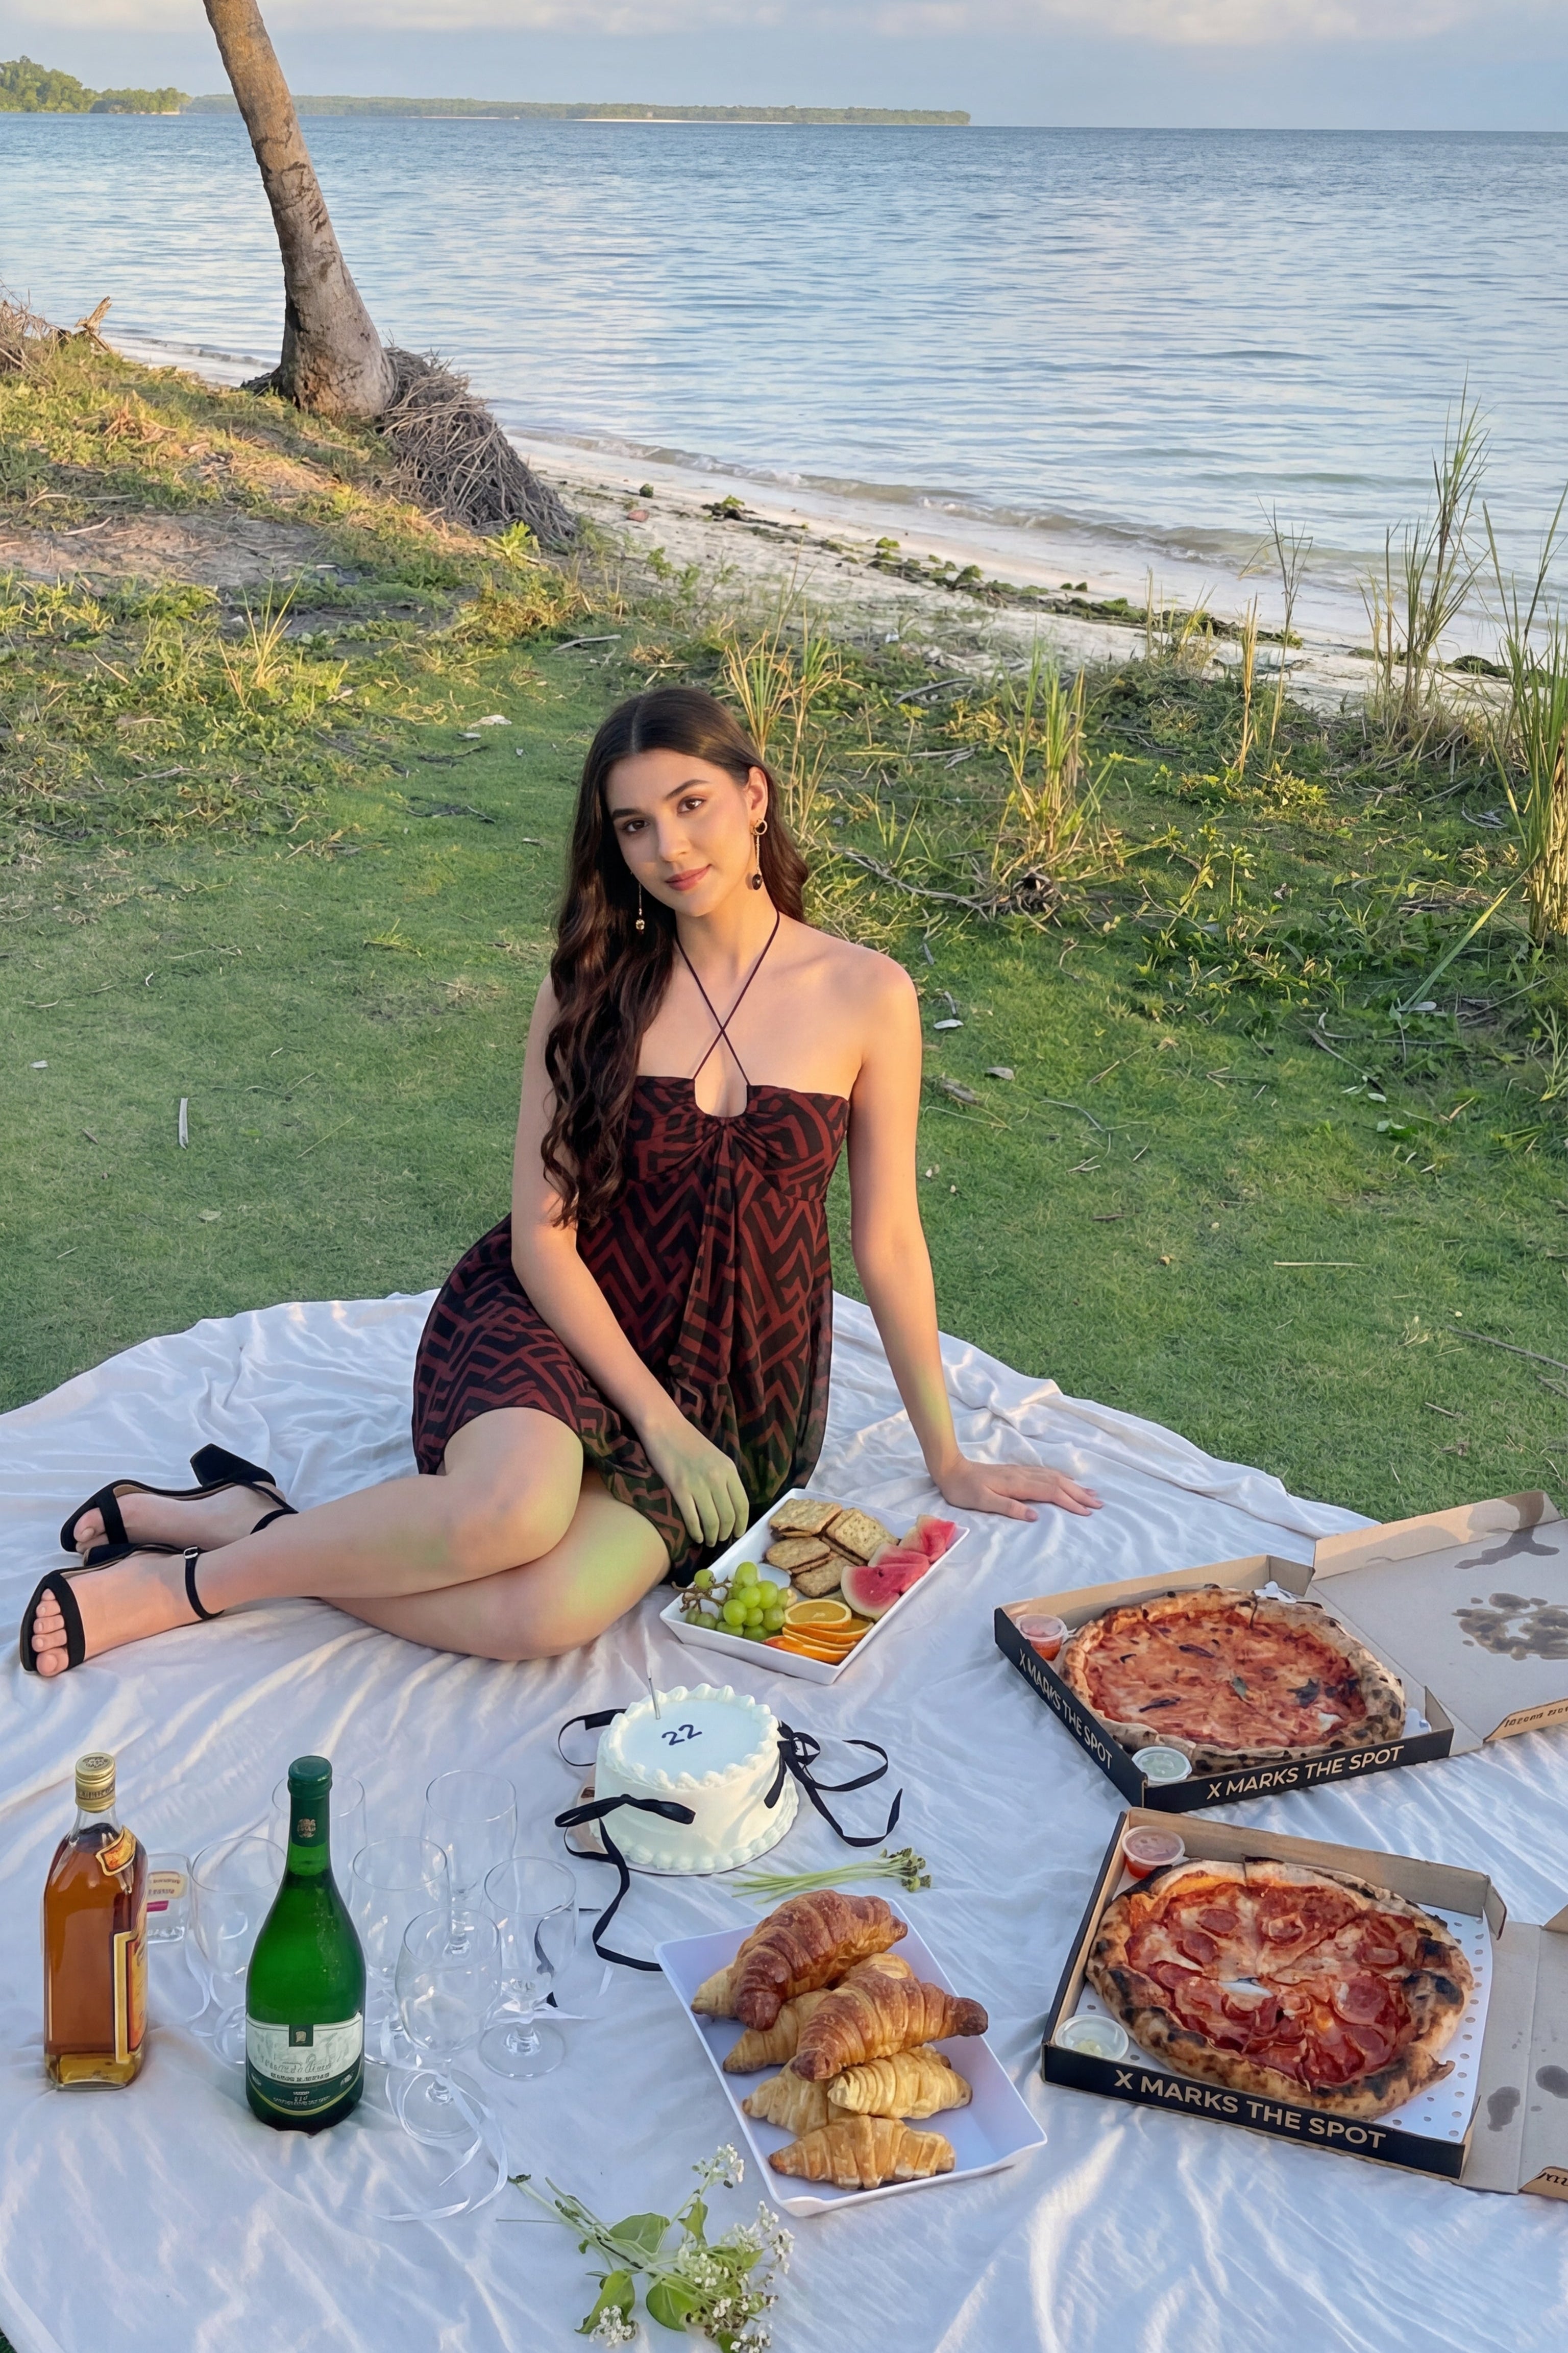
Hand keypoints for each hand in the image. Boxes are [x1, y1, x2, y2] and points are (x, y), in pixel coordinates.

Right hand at [639, 1408, 751, 1548]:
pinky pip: (692, 1518)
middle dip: (725, 1533)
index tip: (738, 1534)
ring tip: (708, 1541)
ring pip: (712, 1521)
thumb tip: (730, 1506)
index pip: (742, 1505)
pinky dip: (696, 1532)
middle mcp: (717, 1478)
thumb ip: (725, 1479)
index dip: (742, 1524)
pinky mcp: (679, 1489)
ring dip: (711, 1536)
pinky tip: (696, 1536)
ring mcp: (698, 1484)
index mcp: (729, 1470)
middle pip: (728, 1516)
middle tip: (721, 1540)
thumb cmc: (690, 1442)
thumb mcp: (717, 1457)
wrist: (665, 1428)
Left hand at [934, 1456, 1101, 1522]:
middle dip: (1079, 1494)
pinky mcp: (1017, 1471)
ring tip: (1090, 1493)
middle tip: (1099, 1504)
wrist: (950, 1469)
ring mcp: (1021, 1471)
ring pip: (1054, 1477)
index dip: (1070, 1502)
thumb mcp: (982, 1502)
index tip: (1087, 1512)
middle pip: (1058, 1483)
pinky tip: (1067, 1479)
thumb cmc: (963, 1489)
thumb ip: (1008, 1508)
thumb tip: (1035, 1515)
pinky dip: (1061, 1477)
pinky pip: (1046, 1473)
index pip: (1051, 1493)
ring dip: (1073, 1485)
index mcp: (1017, 1484)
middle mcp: (1023, 1475)